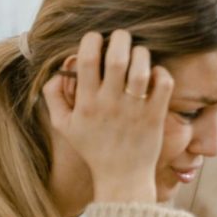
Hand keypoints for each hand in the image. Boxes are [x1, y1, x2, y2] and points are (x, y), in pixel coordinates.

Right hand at [42, 30, 176, 202]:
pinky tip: (154, 75)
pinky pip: (162, 85)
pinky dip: (161, 73)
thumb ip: (53, 97)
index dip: (91, 40)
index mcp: (86, 103)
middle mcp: (110, 104)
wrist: (122, 178)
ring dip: (141, 54)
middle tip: (122, 37)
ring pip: (141, 69)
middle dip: (120, 39)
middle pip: (117, 59)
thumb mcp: (64, 126)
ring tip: (139, 54)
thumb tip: (57, 71)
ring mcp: (135, 110)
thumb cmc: (93, 149)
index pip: (87, 60)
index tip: (96, 39)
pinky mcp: (155, 116)